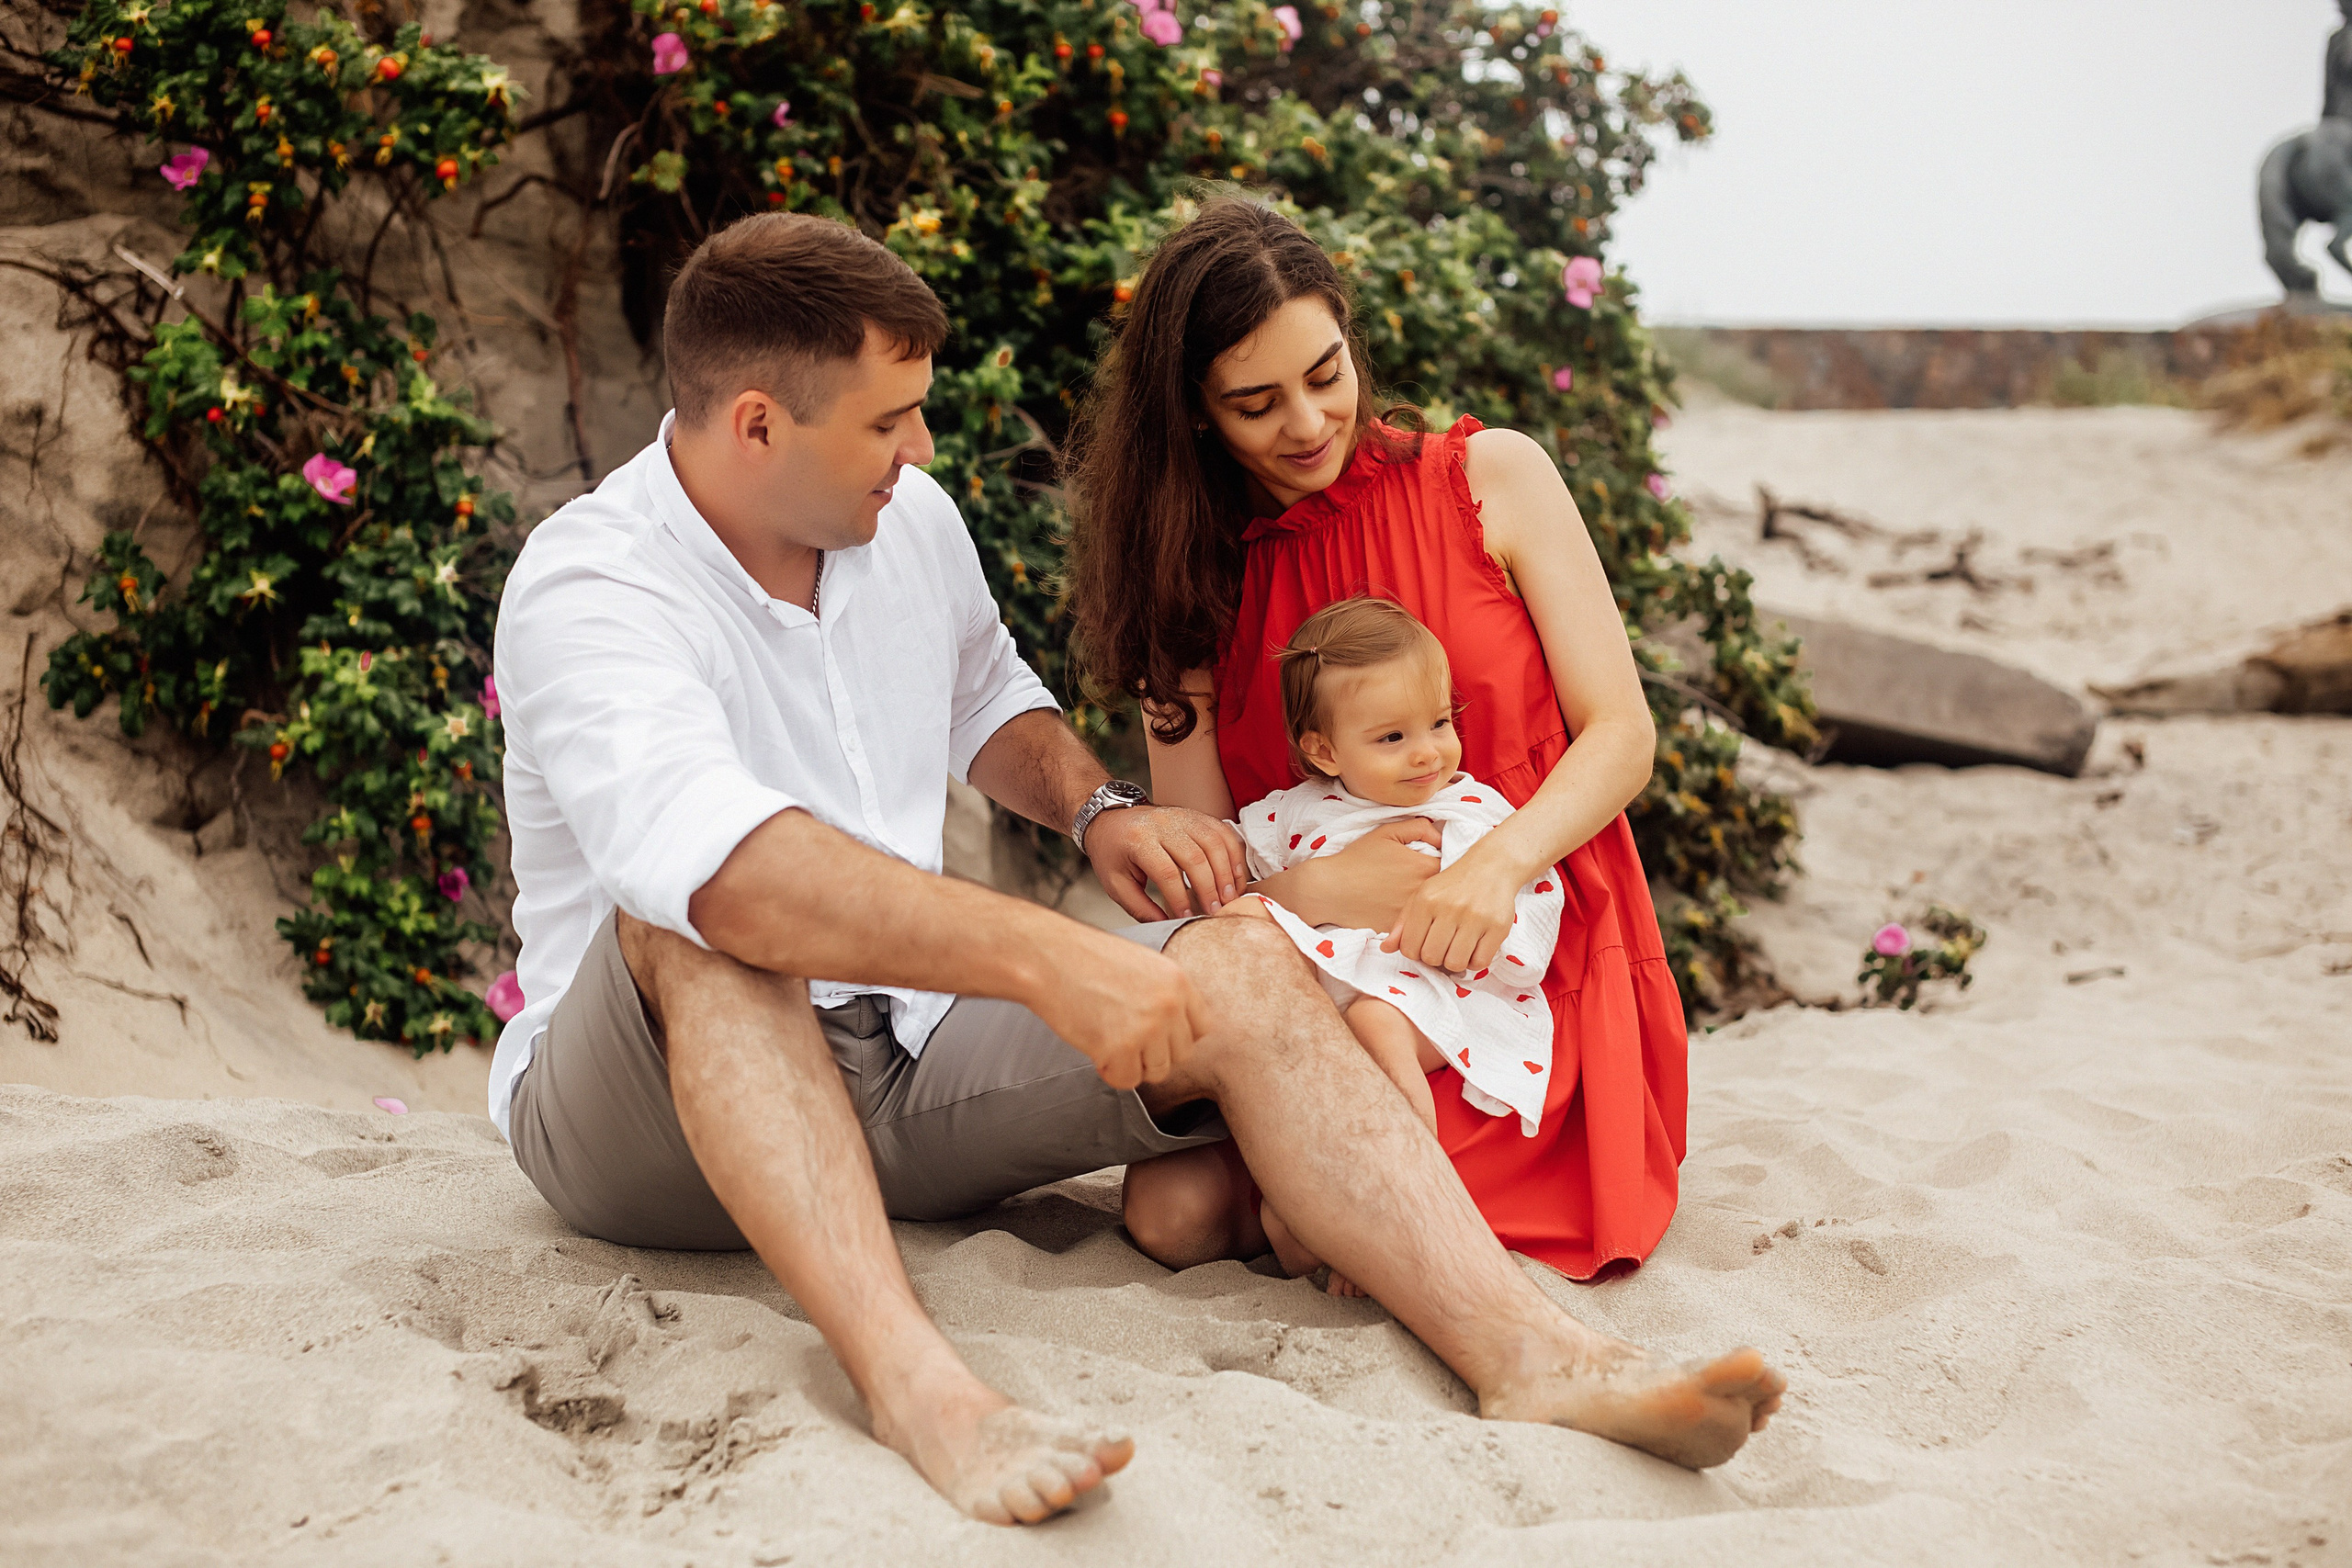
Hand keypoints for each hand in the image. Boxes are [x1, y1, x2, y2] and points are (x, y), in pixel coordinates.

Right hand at [1026, 926, 1215, 1090]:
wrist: (1048, 957)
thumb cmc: (1087, 959)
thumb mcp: (1143, 965)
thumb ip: (1166, 994)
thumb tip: (1178, 1031)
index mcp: (1178, 981)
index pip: (1203, 1028)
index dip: (1178, 1037)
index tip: (1157, 1036)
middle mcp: (1169, 1004)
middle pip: (1182, 1054)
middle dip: (1154, 1053)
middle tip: (1125, 1039)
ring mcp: (1147, 1027)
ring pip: (1157, 1072)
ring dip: (1133, 1064)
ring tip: (1108, 1041)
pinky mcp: (1119, 1048)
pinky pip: (1128, 1081)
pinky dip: (1111, 1072)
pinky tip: (1096, 1050)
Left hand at [1087, 804, 1248, 920]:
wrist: (1112, 819)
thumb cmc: (1113, 853)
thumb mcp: (1115, 883)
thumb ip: (1139, 907)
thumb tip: (1166, 925)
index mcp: (1139, 840)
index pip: (1166, 871)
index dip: (1180, 897)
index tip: (1186, 918)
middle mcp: (1163, 824)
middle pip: (1195, 857)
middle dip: (1209, 888)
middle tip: (1215, 911)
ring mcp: (1182, 816)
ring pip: (1214, 842)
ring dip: (1226, 872)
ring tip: (1229, 898)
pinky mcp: (1196, 815)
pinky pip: (1222, 832)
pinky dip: (1233, 855)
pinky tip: (1235, 876)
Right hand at [1273, 818, 1441, 929]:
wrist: (1328, 890)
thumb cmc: (1356, 859)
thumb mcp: (1387, 832)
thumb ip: (1420, 828)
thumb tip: (1442, 836)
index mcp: (1425, 867)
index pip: (1457, 866)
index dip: (1453, 864)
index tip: (1444, 862)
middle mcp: (1424, 893)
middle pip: (1449, 892)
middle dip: (1447, 887)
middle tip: (1439, 882)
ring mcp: (1414, 915)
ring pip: (1437, 912)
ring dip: (1436, 906)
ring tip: (1423, 898)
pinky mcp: (1402, 931)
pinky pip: (1420, 928)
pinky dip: (1419, 922)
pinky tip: (1410, 913)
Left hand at [1382, 851, 1523, 973]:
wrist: (1492, 866)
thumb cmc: (1452, 884)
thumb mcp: (1422, 895)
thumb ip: (1403, 923)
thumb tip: (1386, 949)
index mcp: (1427, 900)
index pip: (1410, 948)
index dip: (1414, 953)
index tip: (1423, 945)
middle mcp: (1450, 908)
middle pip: (1432, 957)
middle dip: (1434, 958)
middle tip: (1441, 947)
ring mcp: (1476, 918)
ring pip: (1455, 963)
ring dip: (1454, 962)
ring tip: (1457, 949)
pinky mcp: (1498, 926)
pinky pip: (1480, 962)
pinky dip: (1474, 962)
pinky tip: (1473, 949)